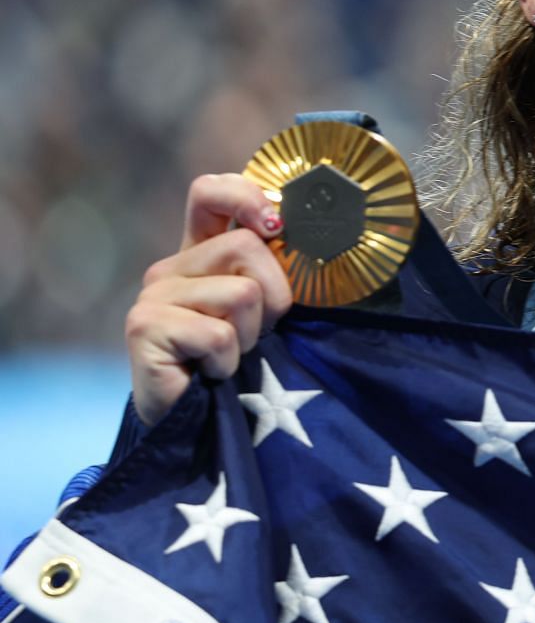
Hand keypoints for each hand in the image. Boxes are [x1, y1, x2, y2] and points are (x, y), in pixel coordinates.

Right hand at [125, 174, 293, 425]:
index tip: (276, 224)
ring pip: (242, 293)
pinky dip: (229, 361)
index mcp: (202, 254)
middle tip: (256, 334)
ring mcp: (153, 296)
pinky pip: (219, 334)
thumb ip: (277, 270)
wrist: (200, 431)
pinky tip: (211, 374)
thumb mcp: (269, 312)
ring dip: (253, 335)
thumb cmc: (246, 369)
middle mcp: (172, 267)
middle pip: (247, 246)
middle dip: (275, 297)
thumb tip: (301, 231)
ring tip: (232, 357)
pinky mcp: (145, 327)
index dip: (246, 195)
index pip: (210, 192)